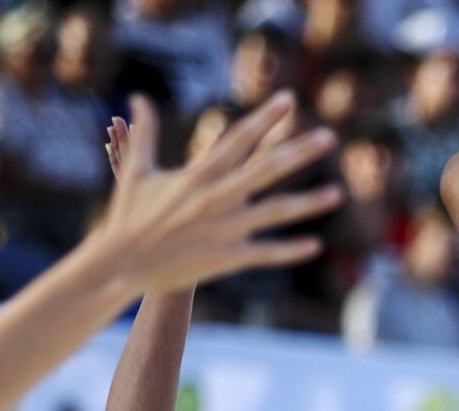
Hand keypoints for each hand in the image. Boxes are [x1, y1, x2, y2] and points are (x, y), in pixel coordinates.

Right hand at [92, 91, 344, 292]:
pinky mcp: (226, 258)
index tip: (289, 99)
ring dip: (308, 203)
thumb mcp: (135, 170)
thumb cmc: (127, 216)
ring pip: (274, 212)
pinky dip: (289, 250)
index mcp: (198, 174)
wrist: (120, 264)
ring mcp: (224, 229)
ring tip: (338, 194)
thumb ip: (144, 132)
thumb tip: (137, 98)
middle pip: (266, 169)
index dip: (265, 118)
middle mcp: (216, 198)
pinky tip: (315, 246)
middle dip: (299, 151)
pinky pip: (265, 254)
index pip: (239, 138)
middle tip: (330, 136)